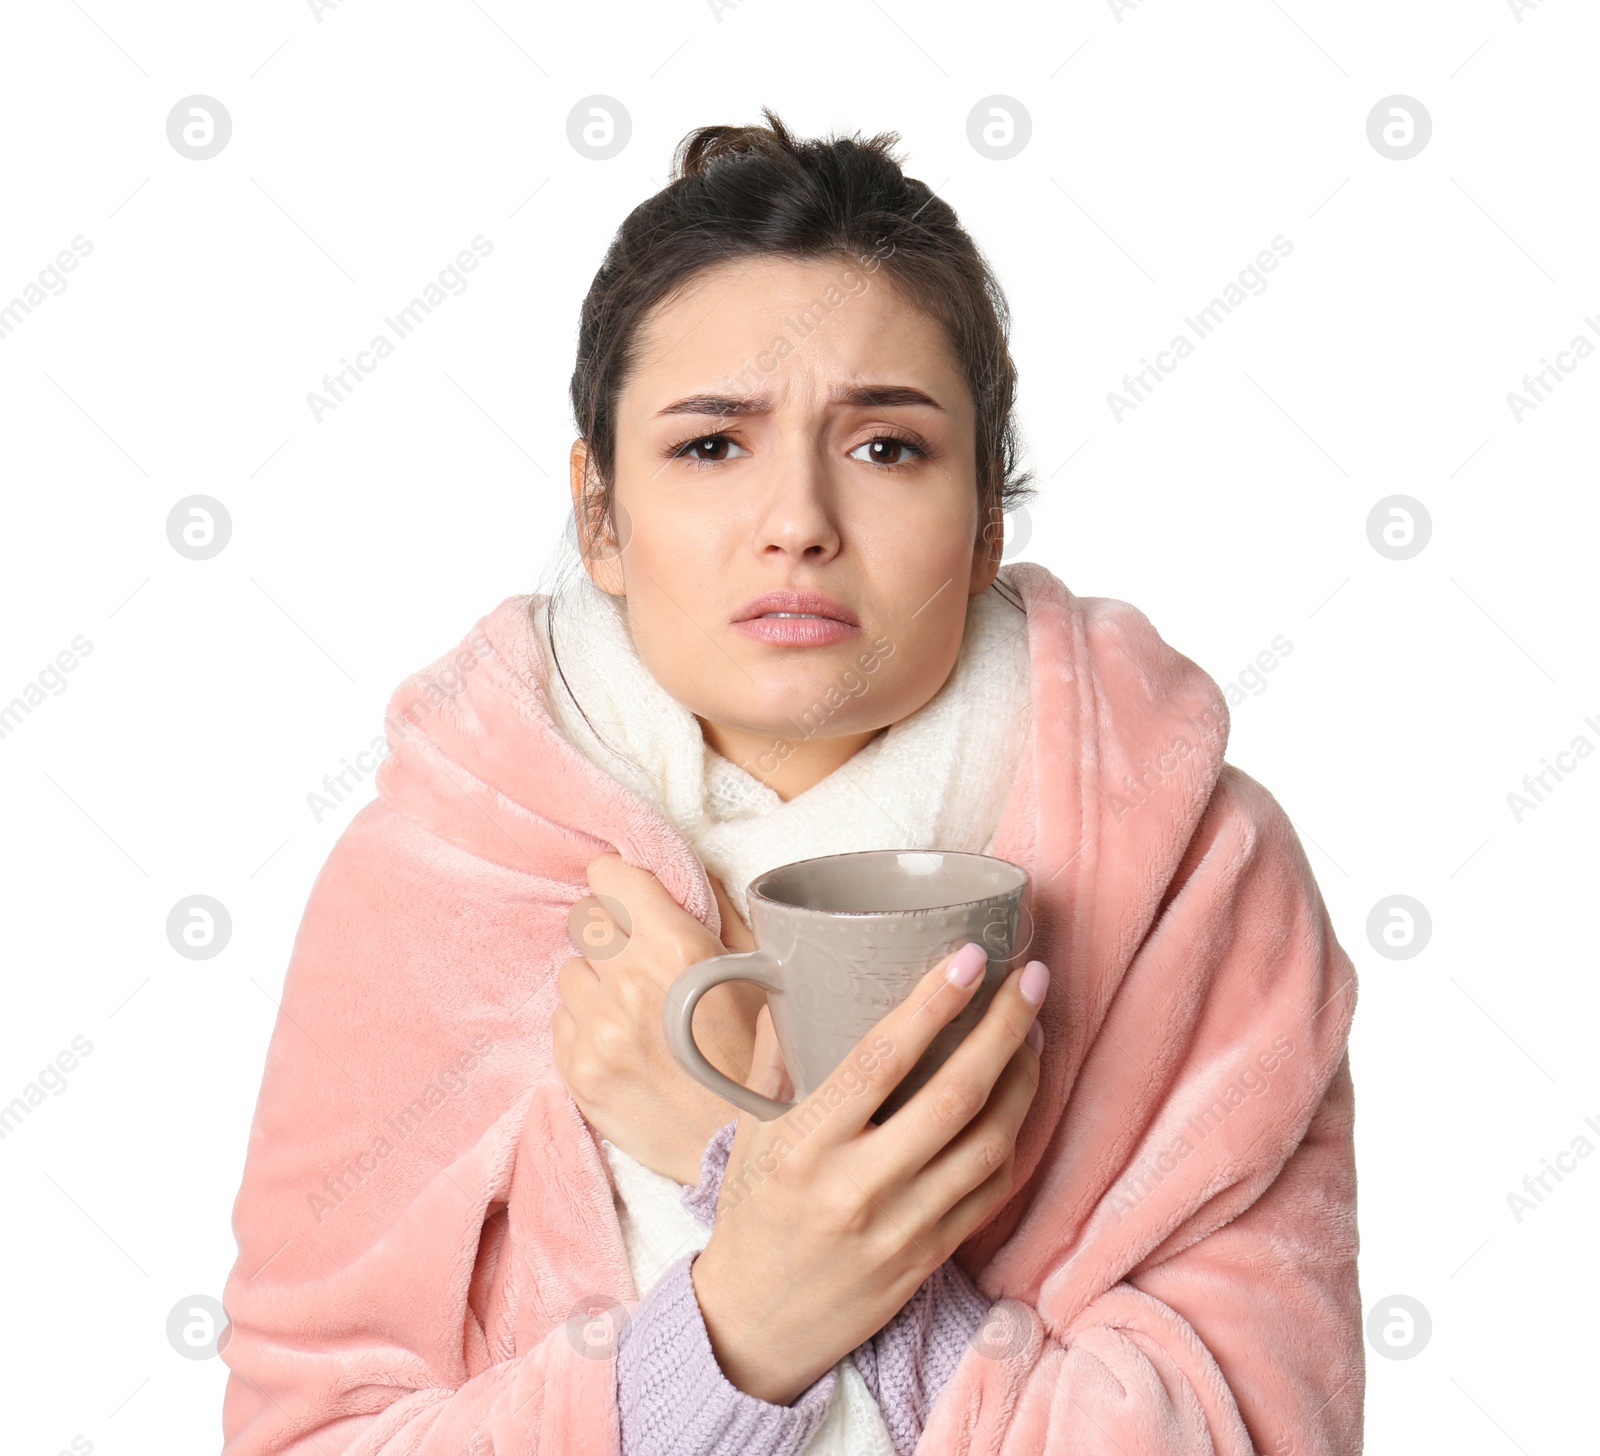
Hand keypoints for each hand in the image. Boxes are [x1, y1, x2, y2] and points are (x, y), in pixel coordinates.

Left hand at [552, 853, 766, 1186]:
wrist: (741, 1144)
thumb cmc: (761, 1052)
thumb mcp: (758, 969)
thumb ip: (714, 912)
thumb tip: (680, 875)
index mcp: (676, 948)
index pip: (609, 878)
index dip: (621, 883)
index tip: (629, 895)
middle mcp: (628, 984)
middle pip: (586, 920)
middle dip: (613, 931)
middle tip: (640, 957)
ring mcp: (597, 1031)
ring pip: (571, 971)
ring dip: (597, 982)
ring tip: (634, 1009)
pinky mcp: (576, 1071)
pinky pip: (561, 1019)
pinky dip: (586, 1023)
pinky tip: (622, 1041)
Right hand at [691, 944, 1047, 1405]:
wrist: (754, 1326)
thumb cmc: (752, 1214)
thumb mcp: (749, 1133)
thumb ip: (775, 1059)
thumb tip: (792, 978)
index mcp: (807, 1144)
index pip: (881, 1059)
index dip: (934, 1002)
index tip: (971, 956)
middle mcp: (859, 1186)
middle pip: (954, 1095)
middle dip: (1004, 1028)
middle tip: (1031, 978)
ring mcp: (902, 1228)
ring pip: (988, 1144)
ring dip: (1022, 1081)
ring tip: (1033, 1035)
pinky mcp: (930, 1259)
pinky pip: (990, 1191)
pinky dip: (1014, 1139)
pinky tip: (1018, 1102)